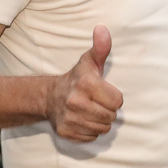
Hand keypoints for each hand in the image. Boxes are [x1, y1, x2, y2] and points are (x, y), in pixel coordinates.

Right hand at [46, 26, 123, 141]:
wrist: (50, 97)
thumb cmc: (77, 78)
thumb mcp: (90, 61)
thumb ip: (101, 47)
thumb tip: (102, 29)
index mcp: (86, 84)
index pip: (118, 101)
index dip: (114, 98)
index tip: (104, 92)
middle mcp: (76, 102)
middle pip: (110, 117)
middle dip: (108, 111)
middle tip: (97, 103)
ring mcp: (69, 119)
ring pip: (102, 129)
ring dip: (100, 122)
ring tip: (91, 111)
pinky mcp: (65, 132)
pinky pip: (91, 138)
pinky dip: (90, 131)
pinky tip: (83, 120)